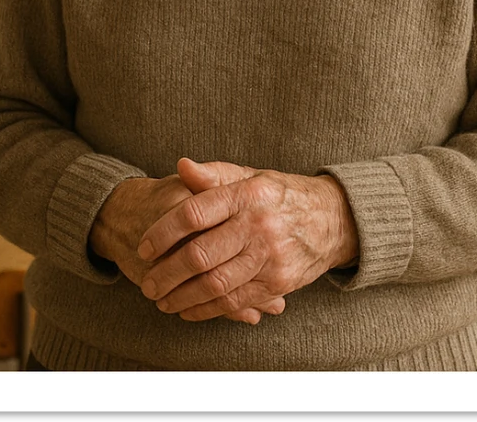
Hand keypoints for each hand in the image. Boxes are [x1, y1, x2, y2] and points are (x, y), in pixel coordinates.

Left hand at [137, 158, 357, 321]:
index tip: (144, 247)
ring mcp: (269, 257)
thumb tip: (182, 166)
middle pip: (200, 255)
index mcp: (247, 194)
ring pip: (215, 284)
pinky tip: (187, 309)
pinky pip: (235, 302)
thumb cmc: (280, 195)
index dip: (163, 232)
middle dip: (166, 273)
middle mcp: (258, 225)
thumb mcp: (250, 176)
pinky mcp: (278, 283)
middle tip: (147, 282)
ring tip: (161, 299)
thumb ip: (213, 174)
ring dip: (181, 297)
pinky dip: (206, 310)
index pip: (195, 213)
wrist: (332, 219)